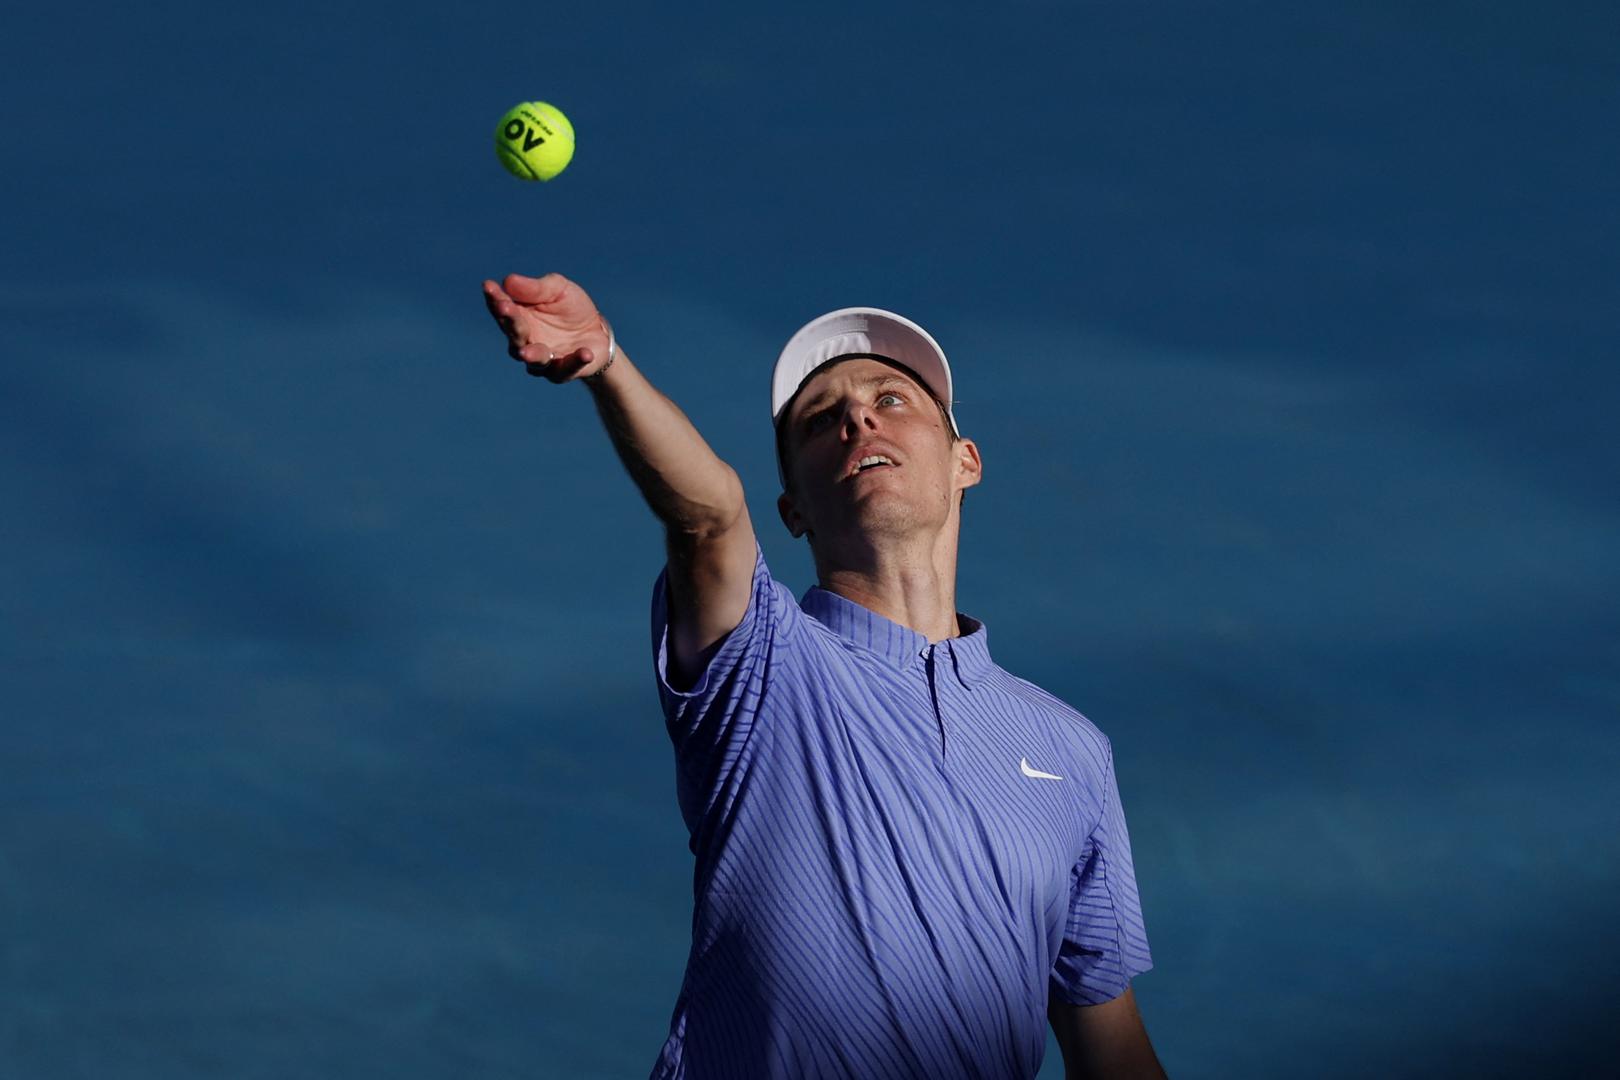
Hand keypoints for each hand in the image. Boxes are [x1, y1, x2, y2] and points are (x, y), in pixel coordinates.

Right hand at [482, 272, 611, 382]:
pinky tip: (585, 352)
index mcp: (519, 317)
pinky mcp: (563, 372)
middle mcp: (525, 341)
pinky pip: (566, 369)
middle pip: (513, 334)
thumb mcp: (558, 289)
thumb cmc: (571, 307)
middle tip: (505, 308)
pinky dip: (576, 361)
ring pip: (534, 360)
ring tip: (526, 352)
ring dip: (532, 355)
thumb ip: (535, 288)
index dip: (495, 297)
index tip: (488, 286)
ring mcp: (543, 359)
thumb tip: (508, 281)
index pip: (502, 307)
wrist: (597, 331)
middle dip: (509, 321)